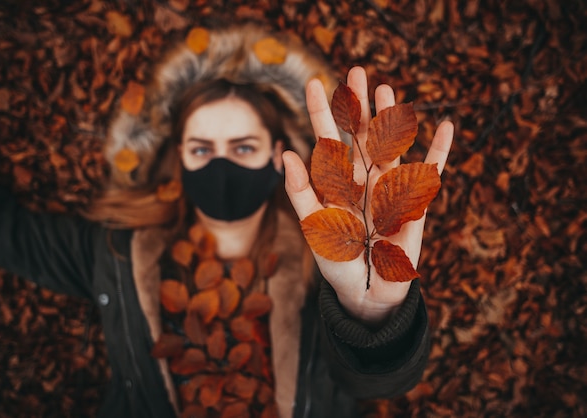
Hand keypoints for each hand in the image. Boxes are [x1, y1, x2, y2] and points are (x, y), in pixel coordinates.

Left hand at [283, 67, 452, 325]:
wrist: (366, 291)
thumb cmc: (336, 259)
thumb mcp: (314, 225)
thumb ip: (301, 191)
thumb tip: (286, 154)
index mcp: (336, 183)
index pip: (328, 141)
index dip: (322, 113)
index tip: (315, 84)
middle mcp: (362, 180)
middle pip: (361, 135)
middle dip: (358, 105)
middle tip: (356, 72)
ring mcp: (389, 189)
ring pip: (391, 145)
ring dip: (391, 119)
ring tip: (387, 89)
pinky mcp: (414, 204)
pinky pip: (429, 174)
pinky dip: (438, 152)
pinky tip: (447, 127)